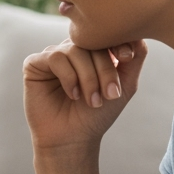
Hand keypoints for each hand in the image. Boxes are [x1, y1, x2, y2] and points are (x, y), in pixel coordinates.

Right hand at [22, 39, 147, 152]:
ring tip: (92, 100)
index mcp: (91, 51)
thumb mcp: (124, 85)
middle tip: (110, 94)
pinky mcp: (34, 64)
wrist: (73, 140)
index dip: (117, 42)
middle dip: (105, 69)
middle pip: (91, 43)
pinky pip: (55, 58)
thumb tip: (138, 33)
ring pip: (74, 50)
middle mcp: (71, 50)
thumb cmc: (97, 115)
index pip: (105, 34)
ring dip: (88, 77)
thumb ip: (135, 58)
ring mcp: (52, 55)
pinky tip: (73, 94)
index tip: (126, 58)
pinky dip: (69, 77)